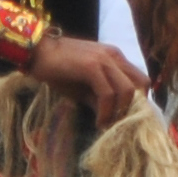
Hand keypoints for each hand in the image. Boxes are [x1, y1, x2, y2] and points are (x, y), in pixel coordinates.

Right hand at [23, 32, 147, 124]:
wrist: (35, 52)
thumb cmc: (57, 69)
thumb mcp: (83, 87)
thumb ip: (100, 99)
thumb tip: (112, 118)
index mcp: (115, 58)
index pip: (141, 80)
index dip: (138, 101)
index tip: (126, 118)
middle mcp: (114, 56)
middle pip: (141, 84)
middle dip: (134, 107)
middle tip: (120, 123)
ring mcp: (104, 59)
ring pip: (127, 90)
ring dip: (120, 112)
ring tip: (108, 124)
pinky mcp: (91, 66)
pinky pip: (108, 94)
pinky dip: (106, 111)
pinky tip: (98, 122)